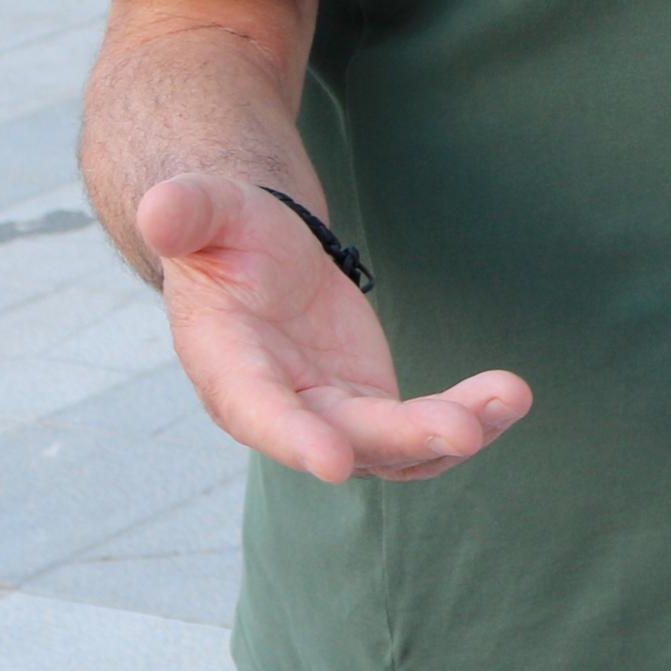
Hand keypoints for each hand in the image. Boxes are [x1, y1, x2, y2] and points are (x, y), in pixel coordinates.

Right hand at [137, 175, 527, 483]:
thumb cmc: (223, 230)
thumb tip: (160, 207)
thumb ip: (187, 211)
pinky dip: (467, 419)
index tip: (334, 463)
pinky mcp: (368, 407)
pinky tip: (510, 399)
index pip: (257, 409)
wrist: (252, 250)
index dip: (292, 438)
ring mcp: (327, 413)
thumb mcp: (205, 210)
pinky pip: (418, 431)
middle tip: (462, 429)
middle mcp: (276, 406)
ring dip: (451, 431)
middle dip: (401, 436)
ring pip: (390, 446)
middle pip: (343, 435)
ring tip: (510, 399)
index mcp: (226, 364)